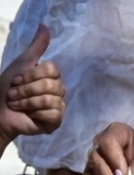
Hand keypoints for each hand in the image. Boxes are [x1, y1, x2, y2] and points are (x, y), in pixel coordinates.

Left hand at [0, 25, 64, 143]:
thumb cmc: (7, 88)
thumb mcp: (21, 64)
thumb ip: (36, 47)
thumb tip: (44, 25)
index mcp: (51, 77)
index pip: (53, 70)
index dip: (32, 75)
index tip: (16, 79)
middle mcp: (57, 91)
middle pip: (51, 85)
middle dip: (26, 89)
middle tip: (14, 94)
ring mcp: (58, 107)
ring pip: (51, 99)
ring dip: (27, 102)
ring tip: (16, 104)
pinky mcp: (56, 121)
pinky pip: (53, 113)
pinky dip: (36, 113)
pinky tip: (28, 115)